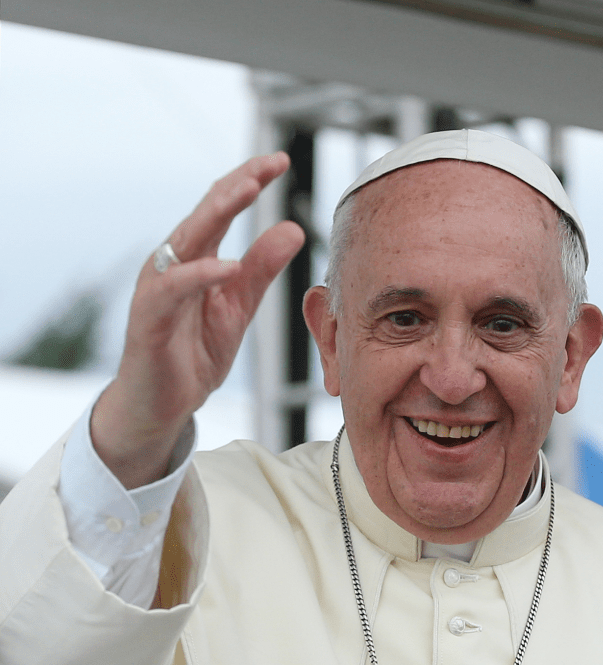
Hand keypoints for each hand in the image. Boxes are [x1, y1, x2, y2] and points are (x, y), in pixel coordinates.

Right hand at [91, 153, 304, 487]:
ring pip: (186, 240)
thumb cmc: (193, 353)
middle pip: (204, 212)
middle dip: (237, 184)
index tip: (280, 161)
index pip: (221, 207)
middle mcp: (173, 262)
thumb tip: (292, 228)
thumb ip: (261, 269)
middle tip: (269, 164)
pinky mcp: (149, 317)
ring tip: (248, 192)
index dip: (248, 180)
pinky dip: (200, 275)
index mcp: (195, 256)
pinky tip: (227, 266)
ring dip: (216, 213)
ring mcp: (158, 287)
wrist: (162, 404)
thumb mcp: (239, 307)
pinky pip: (173, 289)